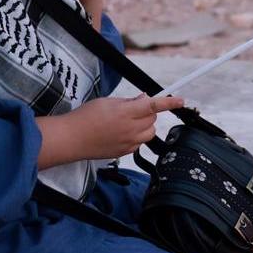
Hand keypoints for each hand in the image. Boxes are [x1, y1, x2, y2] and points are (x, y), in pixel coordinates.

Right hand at [42, 95, 186, 163]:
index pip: (153, 105)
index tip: (181, 100)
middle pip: (153, 118)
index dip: (169, 102)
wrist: (72, 139)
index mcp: (125, 113)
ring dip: (145, 124)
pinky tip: (121, 133)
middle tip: (133, 107)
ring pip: (149, 132)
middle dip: (148, 111)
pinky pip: (140, 142)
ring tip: (128, 121)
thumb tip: (144, 99)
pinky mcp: (125, 153)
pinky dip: (137, 136)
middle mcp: (130, 129)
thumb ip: (129, 101)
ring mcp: (128, 143)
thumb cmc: (85, 117)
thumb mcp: (107, 102)